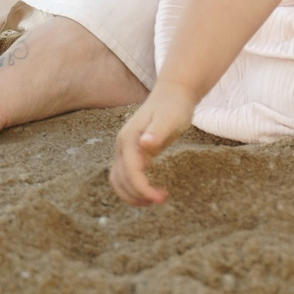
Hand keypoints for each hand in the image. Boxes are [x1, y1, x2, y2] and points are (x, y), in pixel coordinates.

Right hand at [109, 85, 198, 205]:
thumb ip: (157, 131)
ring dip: (132, 194)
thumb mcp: (170, 119)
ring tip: (154, 200)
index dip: (143, 188)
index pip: (131, 172)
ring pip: (119, 179)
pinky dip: (133, 187)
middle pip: (121, 179)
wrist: (173, 93)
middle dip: (138, 194)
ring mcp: (125, 148)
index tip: (160, 198)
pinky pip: (125, 174)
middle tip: (161, 199)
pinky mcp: (132, 151)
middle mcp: (123, 145)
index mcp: (129, 139)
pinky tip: (148, 191)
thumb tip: (146, 143)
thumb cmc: (174, 106)